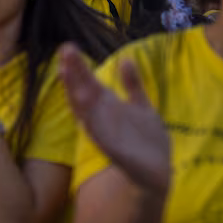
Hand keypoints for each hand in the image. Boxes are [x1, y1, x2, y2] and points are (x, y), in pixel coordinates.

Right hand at [60, 43, 169, 195]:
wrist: (157, 173)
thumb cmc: (144, 140)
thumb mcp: (140, 106)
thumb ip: (132, 84)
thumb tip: (125, 58)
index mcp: (106, 108)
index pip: (87, 85)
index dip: (76, 69)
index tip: (67, 49)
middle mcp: (100, 119)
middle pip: (83, 93)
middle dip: (74, 73)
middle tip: (65, 49)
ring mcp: (105, 135)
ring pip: (86, 112)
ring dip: (76, 93)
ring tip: (66, 72)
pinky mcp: (115, 152)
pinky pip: (101, 137)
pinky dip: (92, 125)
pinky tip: (84, 113)